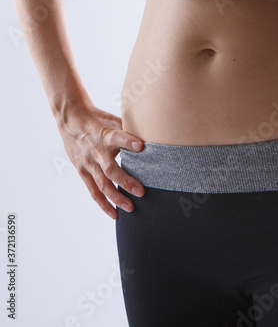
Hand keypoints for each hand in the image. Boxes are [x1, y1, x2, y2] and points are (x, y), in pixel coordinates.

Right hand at [56, 102, 144, 219]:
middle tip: (141, 192)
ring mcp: (88, 163)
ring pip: (102, 184)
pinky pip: (93, 190)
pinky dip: (103, 203)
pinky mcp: (82, 171)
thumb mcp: (114, 119)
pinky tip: (114, 213)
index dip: (128, 141)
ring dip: (116, 198)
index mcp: (105, 135)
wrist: (70, 119)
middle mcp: (96, 151)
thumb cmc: (99, 120)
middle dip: (126, 182)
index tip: (141, 145)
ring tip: (130, 208)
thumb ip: (130, 130)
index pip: (117, 137)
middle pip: (110, 170)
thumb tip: (152, 136)